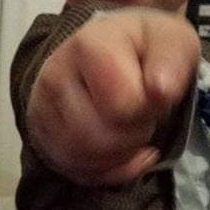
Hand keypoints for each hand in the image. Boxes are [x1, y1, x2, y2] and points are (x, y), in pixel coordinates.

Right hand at [27, 9, 200, 185]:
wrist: (102, 50)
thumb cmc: (140, 48)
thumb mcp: (169, 39)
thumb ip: (171, 59)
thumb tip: (161, 91)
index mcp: (87, 46)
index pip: (121, 106)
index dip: (147, 109)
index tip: (152, 92)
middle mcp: (53, 75)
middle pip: (99, 138)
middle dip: (132, 134)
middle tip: (140, 113)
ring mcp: (40, 106)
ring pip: (81, 158)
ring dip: (117, 154)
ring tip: (126, 127)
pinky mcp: (38, 133)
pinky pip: (72, 170)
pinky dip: (103, 169)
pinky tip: (116, 149)